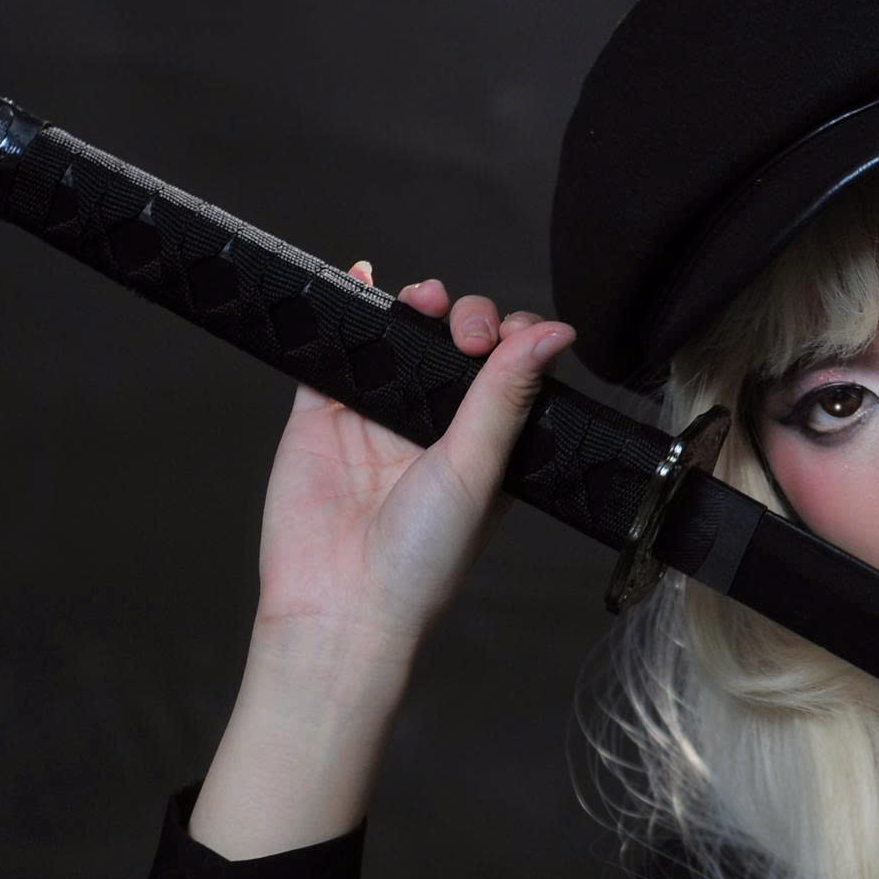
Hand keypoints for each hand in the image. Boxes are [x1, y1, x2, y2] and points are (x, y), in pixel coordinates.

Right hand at [251, 261, 573, 663]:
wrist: (341, 602)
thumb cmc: (423, 557)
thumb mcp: (478, 469)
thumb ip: (506, 396)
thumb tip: (554, 334)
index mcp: (487, 442)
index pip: (513, 369)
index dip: (516, 340)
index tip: (509, 340)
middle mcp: (437, 424)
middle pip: (460, 343)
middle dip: (469, 318)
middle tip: (465, 335)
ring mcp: (379, 414)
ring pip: (403, 337)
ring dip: (418, 305)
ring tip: (424, 300)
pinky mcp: (323, 412)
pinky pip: (336, 349)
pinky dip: (349, 307)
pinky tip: (361, 277)